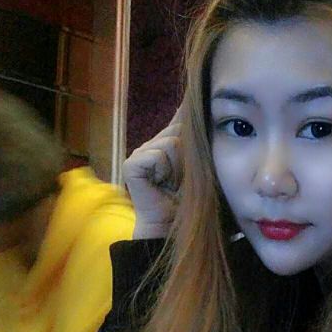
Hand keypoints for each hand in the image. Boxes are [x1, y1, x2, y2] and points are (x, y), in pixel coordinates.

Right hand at [123, 103, 183, 238]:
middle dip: (188, 154)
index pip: (179, 119)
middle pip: (179, 130)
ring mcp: (140, 153)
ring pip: (171, 142)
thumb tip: (193, 107)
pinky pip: (157, 155)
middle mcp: (152, 144)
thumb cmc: (191, 198)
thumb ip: (194, 138)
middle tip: (183, 177)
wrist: (173, 225)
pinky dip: (165, 170)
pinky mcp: (132, 165)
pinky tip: (161, 183)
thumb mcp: (199, 164)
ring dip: (179, 166)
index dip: (189, 118)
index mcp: (167, 142)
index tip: (195, 116)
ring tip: (174, 182)